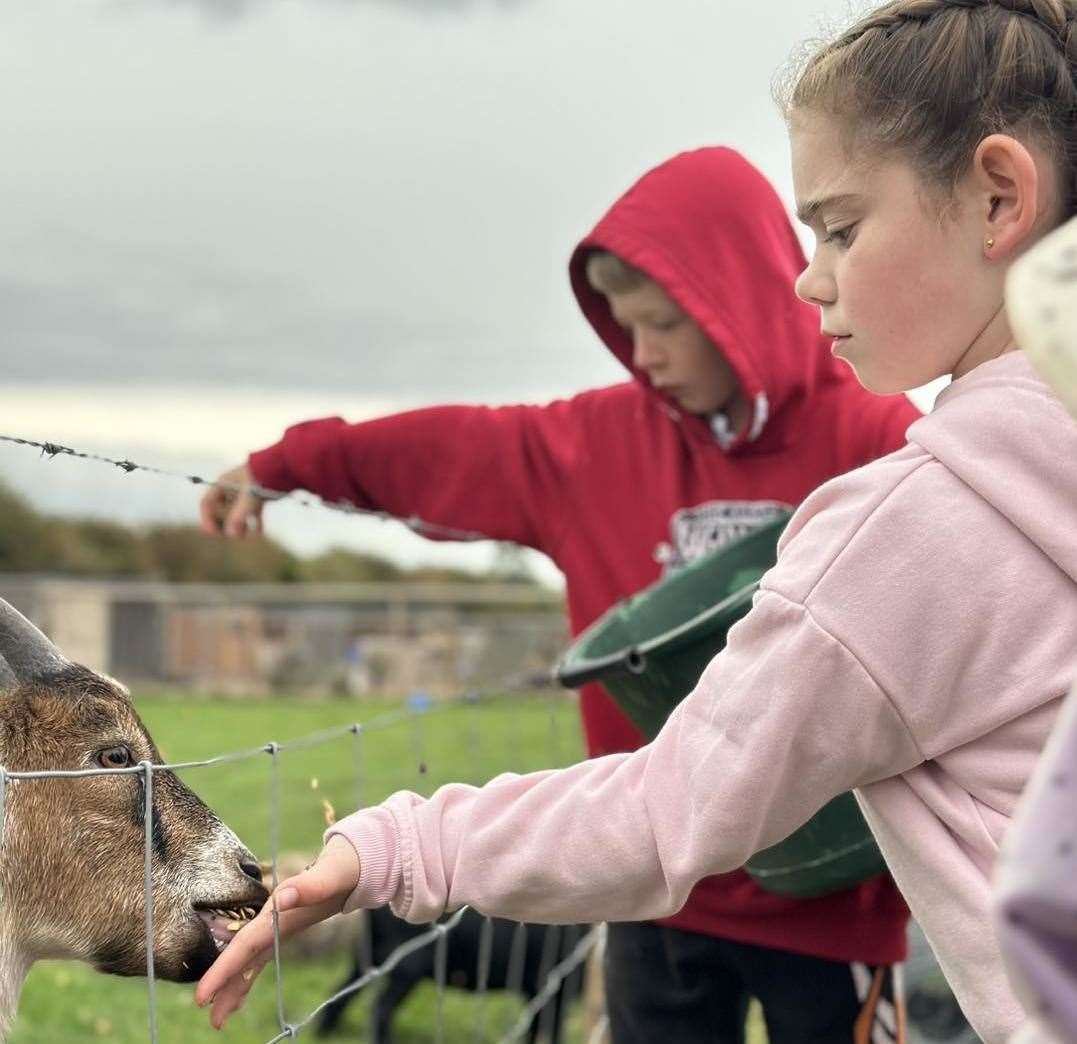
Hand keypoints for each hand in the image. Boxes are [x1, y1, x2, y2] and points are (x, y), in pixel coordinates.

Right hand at [195, 834, 360, 1028]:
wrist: (355, 859)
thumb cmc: (344, 865)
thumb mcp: (332, 873)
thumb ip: (310, 885)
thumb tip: (282, 899)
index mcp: (277, 908)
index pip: (244, 943)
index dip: (223, 968)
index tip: (204, 995)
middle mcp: (272, 918)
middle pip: (242, 954)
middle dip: (222, 983)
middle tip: (206, 1011)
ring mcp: (276, 925)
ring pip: (249, 960)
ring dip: (233, 986)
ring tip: (218, 1019)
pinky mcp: (284, 928)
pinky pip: (260, 958)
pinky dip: (247, 977)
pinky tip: (239, 998)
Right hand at [199, 464, 265, 538]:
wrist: (284, 464)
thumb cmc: (262, 477)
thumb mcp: (249, 497)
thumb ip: (239, 516)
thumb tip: (231, 534)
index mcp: (223, 484)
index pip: (207, 503)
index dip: (207, 519)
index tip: (215, 533)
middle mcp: (231, 488)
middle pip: (220, 510)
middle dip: (223, 524)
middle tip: (230, 535)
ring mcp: (245, 492)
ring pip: (236, 513)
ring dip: (239, 525)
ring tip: (245, 536)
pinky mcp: (258, 496)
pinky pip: (251, 513)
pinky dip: (253, 523)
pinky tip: (259, 532)